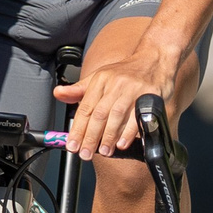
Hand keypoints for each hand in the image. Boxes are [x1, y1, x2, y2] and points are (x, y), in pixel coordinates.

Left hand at [56, 40, 177, 157]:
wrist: (154, 60)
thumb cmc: (125, 73)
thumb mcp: (99, 77)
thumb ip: (79, 90)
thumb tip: (58, 93)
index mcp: (100, 80)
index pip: (85, 108)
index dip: (78, 129)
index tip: (72, 145)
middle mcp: (115, 85)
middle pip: (99, 114)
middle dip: (91, 136)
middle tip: (85, 153)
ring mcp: (132, 90)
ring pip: (117, 116)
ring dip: (108, 137)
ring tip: (103, 151)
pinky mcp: (149, 96)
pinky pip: (137, 117)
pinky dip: (128, 132)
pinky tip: (122, 143)